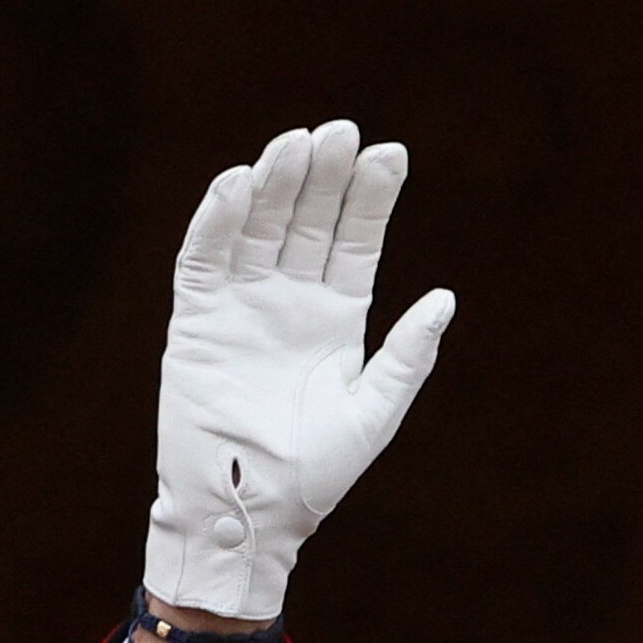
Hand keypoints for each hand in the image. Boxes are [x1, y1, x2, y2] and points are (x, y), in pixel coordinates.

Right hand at [143, 121, 456, 622]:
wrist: (250, 510)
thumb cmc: (317, 473)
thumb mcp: (374, 411)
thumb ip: (408, 356)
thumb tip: (447, 297)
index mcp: (338, 318)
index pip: (355, 242)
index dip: (371, 199)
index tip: (392, 153)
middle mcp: (290, 301)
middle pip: (308, 221)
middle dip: (325, 177)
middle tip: (342, 131)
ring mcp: (242, 305)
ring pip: (257, 227)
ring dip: (274, 183)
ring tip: (298, 142)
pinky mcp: (196, 319)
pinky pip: (204, 258)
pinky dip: (218, 220)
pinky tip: (239, 182)